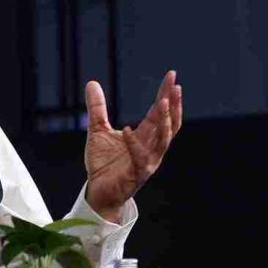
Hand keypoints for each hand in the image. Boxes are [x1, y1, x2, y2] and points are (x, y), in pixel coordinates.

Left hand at [82, 70, 183, 212]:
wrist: (98, 191)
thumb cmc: (103, 164)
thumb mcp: (97, 130)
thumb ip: (97, 108)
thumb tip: (92, 83)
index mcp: (145, 136)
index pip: (159, 112)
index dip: (165, 94)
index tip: (172, 75)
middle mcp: (151, 147)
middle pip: (168, 122)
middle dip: (173, 104)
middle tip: (176, 85)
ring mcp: (148, 161)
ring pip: (163, 139)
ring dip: (165, 121)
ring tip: (163, 103)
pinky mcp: (137, 174)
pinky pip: (140, 158)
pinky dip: (134, 144)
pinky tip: (127, 129)